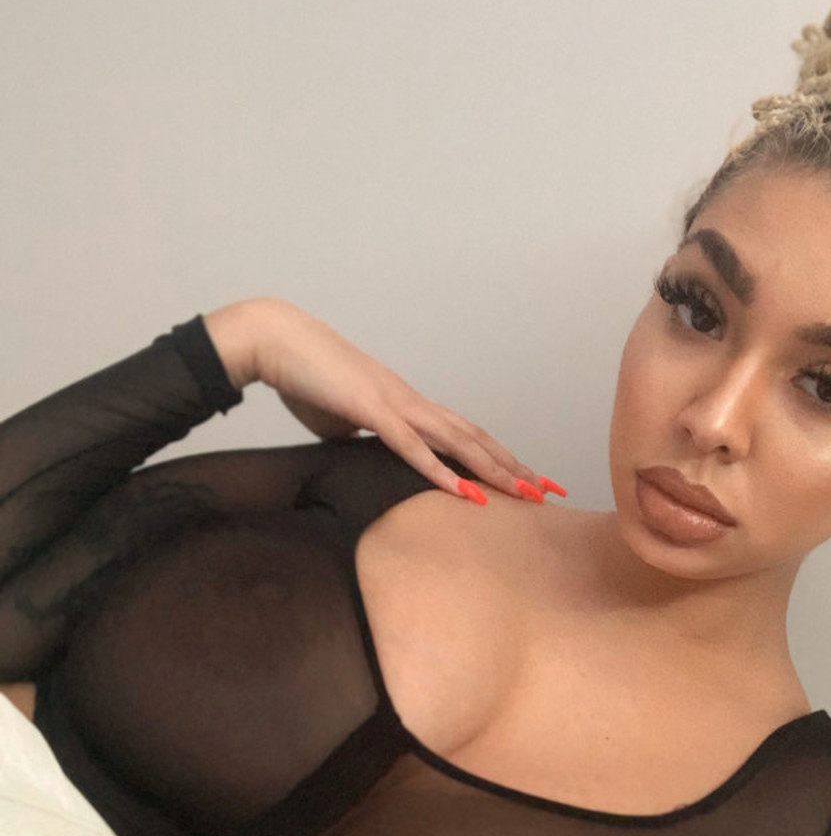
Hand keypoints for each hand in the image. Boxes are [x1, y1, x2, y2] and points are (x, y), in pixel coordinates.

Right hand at [203, 298, 558, 504]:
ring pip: (457, 441)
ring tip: (525, 494)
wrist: (275, 341)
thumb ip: (361, 437)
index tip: (529, 483)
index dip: (500, 460)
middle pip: (477, 439)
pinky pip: (410, 445)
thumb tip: (363, 453)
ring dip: (493, 469)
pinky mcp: (370, 410)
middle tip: (551, 492)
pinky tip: (463, 491)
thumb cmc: (304, 378)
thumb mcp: (339, 421)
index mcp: (409, 406)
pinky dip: (439, 470)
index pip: (465, 437)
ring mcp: (395, 404)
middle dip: (516, 467)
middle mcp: (413, 403)